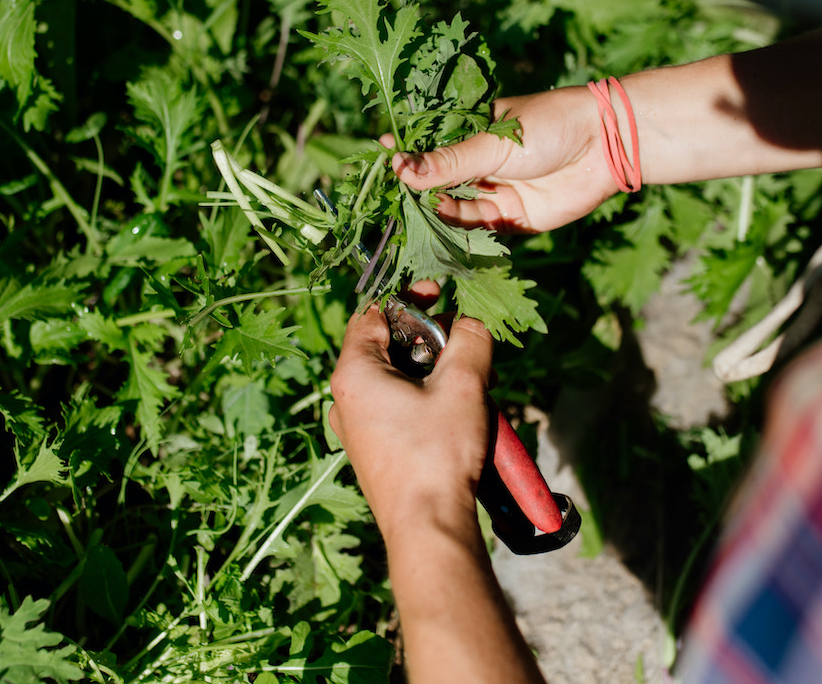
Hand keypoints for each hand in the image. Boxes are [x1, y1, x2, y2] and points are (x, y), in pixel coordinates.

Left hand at [328, 305, 493, 542]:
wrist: (428, 526)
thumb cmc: (437, 453)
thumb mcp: (463, 385)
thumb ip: (470, 340)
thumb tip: (472, 323)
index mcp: (354, 373)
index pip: (374, 312)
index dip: (409, 297)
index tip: (440, 294)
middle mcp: (346, 399)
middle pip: (389, 346)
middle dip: (433, 340)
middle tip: (467, 346)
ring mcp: (357, 428)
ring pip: (398, 379)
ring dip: (437, 372)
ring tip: (475, 385)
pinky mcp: (374, 451)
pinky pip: (399, 409)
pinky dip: (428, 400)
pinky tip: (462, 414)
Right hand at [388, 86, 616, 232]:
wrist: (603, 146)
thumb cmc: (547, 127)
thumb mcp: (491, 142)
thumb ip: (448, 162)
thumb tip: (398, 167)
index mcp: (470, 132)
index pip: (428, 146)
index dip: (405, 157)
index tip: (379, 162)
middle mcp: (477, 164)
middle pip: (437, 185)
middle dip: (416, 194)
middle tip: (391, 202)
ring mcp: (493, 192)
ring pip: (454, 211)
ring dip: (436, 216)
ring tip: (417, 219)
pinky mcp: (510, 219)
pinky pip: (478, 232)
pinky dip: (460, 236)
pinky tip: (441, 235)